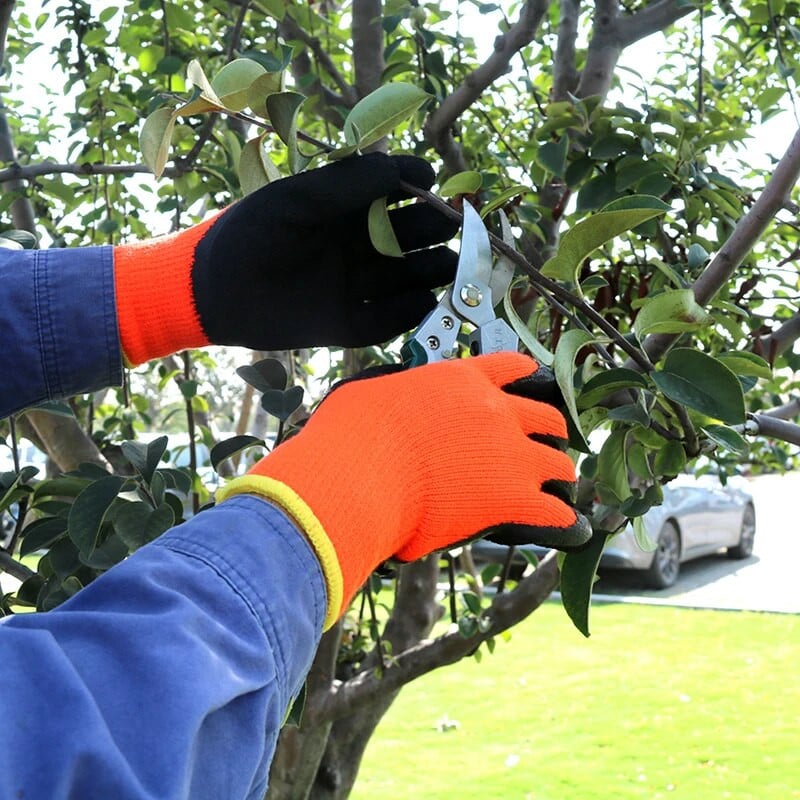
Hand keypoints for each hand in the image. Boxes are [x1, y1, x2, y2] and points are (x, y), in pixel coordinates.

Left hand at [114, 154, 457, 364]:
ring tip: (450, 266)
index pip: (395, 195)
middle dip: (435, 230)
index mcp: (346, 212)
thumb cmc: (250, 233)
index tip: (429, 178)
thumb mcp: (296, 199)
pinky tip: (423, 302)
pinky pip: (388, 321)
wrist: (212, 290)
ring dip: (433, 272)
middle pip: (411, 238)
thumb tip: (401, 168)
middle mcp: (358, 248)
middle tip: (453, 228)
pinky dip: (409, 313)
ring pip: (408, 279)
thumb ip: (346, 183)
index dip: (416, 184)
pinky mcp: (348, 325)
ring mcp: (355, 288)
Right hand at [217, 353, 590, 627]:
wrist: (361, 472)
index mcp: (463, 380)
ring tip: (559, 485)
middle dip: (550, 431)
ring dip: (559, 474)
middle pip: (545, 417)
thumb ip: (400, 393)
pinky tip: (565, 525)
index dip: (527, 375)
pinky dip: (561, 520)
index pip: (510, 368)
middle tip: (547, 443)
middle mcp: (495, 411)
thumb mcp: (375, 391)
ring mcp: (510, 454)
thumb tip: (392, 404)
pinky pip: (554, 511)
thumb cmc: (355, 433)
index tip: (535, 380)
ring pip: (557, 463)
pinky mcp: (512, 497)